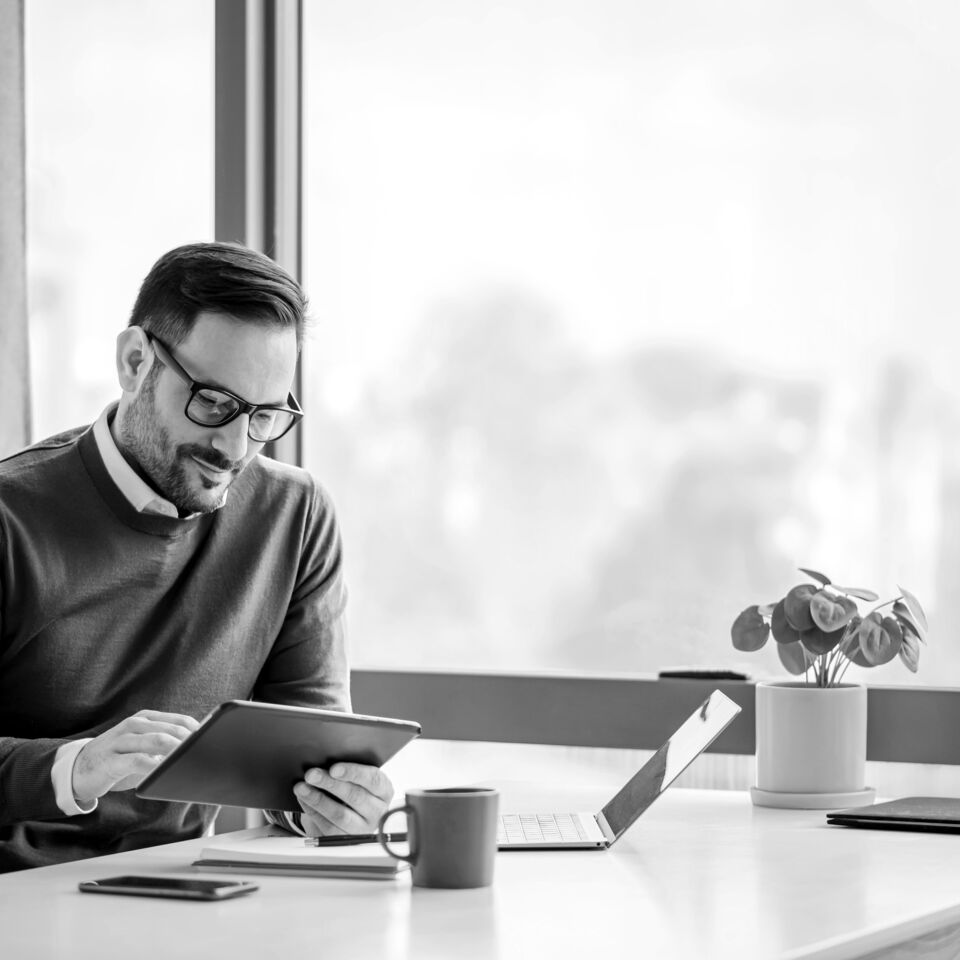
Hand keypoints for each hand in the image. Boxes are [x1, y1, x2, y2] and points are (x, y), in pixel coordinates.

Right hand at [72, 709, 199, 805]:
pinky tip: (164, 773)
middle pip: (170, 730)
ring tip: (190, 761)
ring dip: (176, 751)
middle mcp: (134, 725)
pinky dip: (154, 766)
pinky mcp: (110, 760)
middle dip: (190, 742)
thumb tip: (195, 751)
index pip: (179, 720)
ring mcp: (121, 740)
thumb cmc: (118, 758)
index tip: (212, 742)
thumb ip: (163, 745)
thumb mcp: (141, 746)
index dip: (197, 731)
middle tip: (205, 754)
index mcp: (145, 718)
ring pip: (156, 741)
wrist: (77, 769)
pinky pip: (137, 761)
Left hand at [294, 763, 394, 835]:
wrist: (353, 814)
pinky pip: (328, 826)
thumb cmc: (355, 788)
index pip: (372, 779)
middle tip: (311, 774)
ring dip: (317, 799)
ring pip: (340, 814)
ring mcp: (362, 828)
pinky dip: (313, 811)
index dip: (353, 773)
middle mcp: (377, 811)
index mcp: (384, 790)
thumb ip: (350, 770)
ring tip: (301, 787)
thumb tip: (326, 760)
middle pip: (355, 796)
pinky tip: (304, 799)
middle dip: (330, 784)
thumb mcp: (360, 778)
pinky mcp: (346, 839)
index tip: (334, 768)